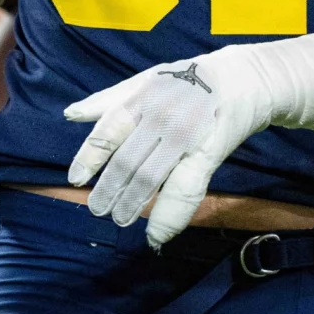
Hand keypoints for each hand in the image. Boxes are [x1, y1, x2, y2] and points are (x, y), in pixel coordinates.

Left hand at [66, 51, 269, 247]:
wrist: (243, 79)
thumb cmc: (186, 80)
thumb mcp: (145, 80)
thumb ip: (107, 100)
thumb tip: (70, 113)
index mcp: (141, 98)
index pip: (108, 131)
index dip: (90, 158)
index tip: (76, 180)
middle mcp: (160, 117)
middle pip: (126, 161)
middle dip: (109, 189)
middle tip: (97, 209)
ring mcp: (184, 136)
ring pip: (150, 177)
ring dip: (132, 203)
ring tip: (119, 218)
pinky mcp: (207, 153)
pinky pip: (185, 190)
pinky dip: (169, 217)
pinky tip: (156, 234)